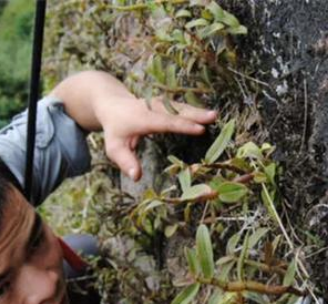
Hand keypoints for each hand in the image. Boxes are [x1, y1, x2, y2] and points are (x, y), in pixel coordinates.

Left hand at [98, 95, 216, 180]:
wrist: (113, 104)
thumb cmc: (116, 130)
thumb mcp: (114, 147)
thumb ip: (125, 161)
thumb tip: (136, 176)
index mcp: (143, 118)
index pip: (166, 122)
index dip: (183, 126)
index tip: (199, 130)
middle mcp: (154, 108)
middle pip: (177, 111)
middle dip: (195, 114)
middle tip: (213, 116)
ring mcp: (161, 103)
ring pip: (181, 107)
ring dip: (198, 111)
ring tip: (214, 116)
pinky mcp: (166, 103)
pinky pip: (181, 107)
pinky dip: (195, 110)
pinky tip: (207, 115)